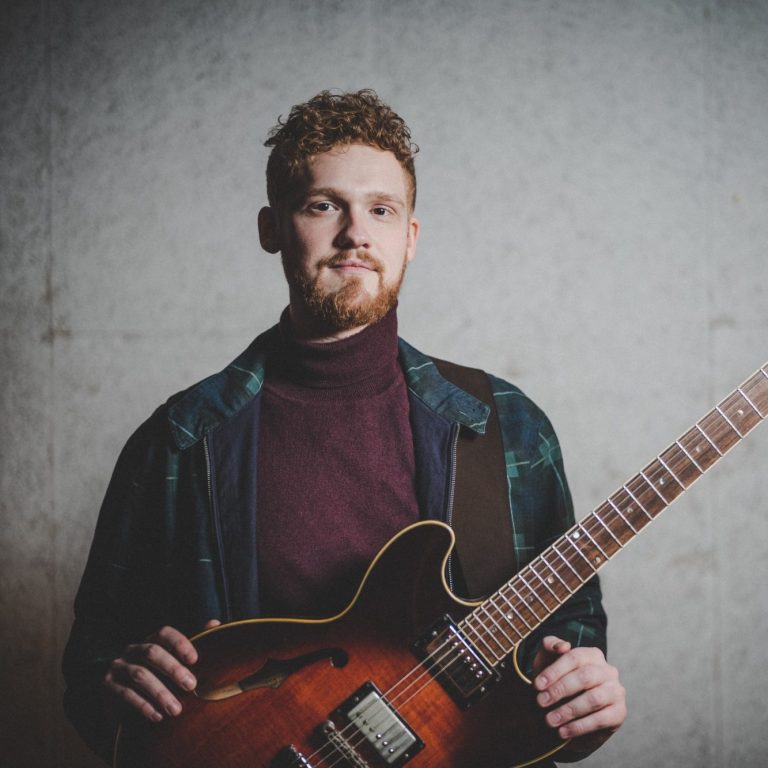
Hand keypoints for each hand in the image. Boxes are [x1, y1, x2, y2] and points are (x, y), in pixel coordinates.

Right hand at [103, 620, 220, 721]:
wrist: (118, 697)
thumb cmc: (155, 676)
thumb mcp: (172, 661)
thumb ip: (191, 644)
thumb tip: (215, 623)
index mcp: (150, 641)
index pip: (163, 634)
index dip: (179, 643)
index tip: (195, 659)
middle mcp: (132, 650)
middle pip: (152, 652)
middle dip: (173, 669)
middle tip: (191, 686)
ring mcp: (118, 667)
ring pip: (139, 674)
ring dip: (160, 692)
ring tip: (176, 709)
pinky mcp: (108, 686)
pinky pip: (125, 694)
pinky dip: (143, 706)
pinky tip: (157, 716)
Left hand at [532, 635, 625, 752]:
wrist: (569, 711)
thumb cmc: (557, 680)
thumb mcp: (548, 661)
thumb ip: (550, 645)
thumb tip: (563, 646)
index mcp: (592, 654)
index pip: (574, 658)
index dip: (554, 671)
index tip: (537, 685)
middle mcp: (608, 670)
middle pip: (584, 677)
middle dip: (560, 690)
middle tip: (541, 702)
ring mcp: (616, 691)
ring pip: (593, 699)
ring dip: (568, 711)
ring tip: (550, 720)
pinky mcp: (619, 713)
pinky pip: (600, 720)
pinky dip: (579, 727)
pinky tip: (563, 732)